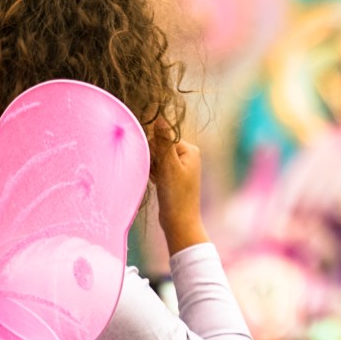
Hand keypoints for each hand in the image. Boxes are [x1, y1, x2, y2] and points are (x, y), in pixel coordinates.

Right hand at [155, 140, 207, 255]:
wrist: (179, 222)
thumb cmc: (176, 195)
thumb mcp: (169, 166)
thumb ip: (164, 141)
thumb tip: (159, 117)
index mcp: (189, 149)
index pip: (163, 136)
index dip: (154, 148)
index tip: (156, 164)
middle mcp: (187, 155)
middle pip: (158, 146)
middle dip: (152, 158)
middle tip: (158, 175)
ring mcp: (179, 165)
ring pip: (155, 157)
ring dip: (151, 167)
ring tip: (158, 181)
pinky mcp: (172, 175)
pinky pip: (156, 167)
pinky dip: (152, 174)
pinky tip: (157, 184)